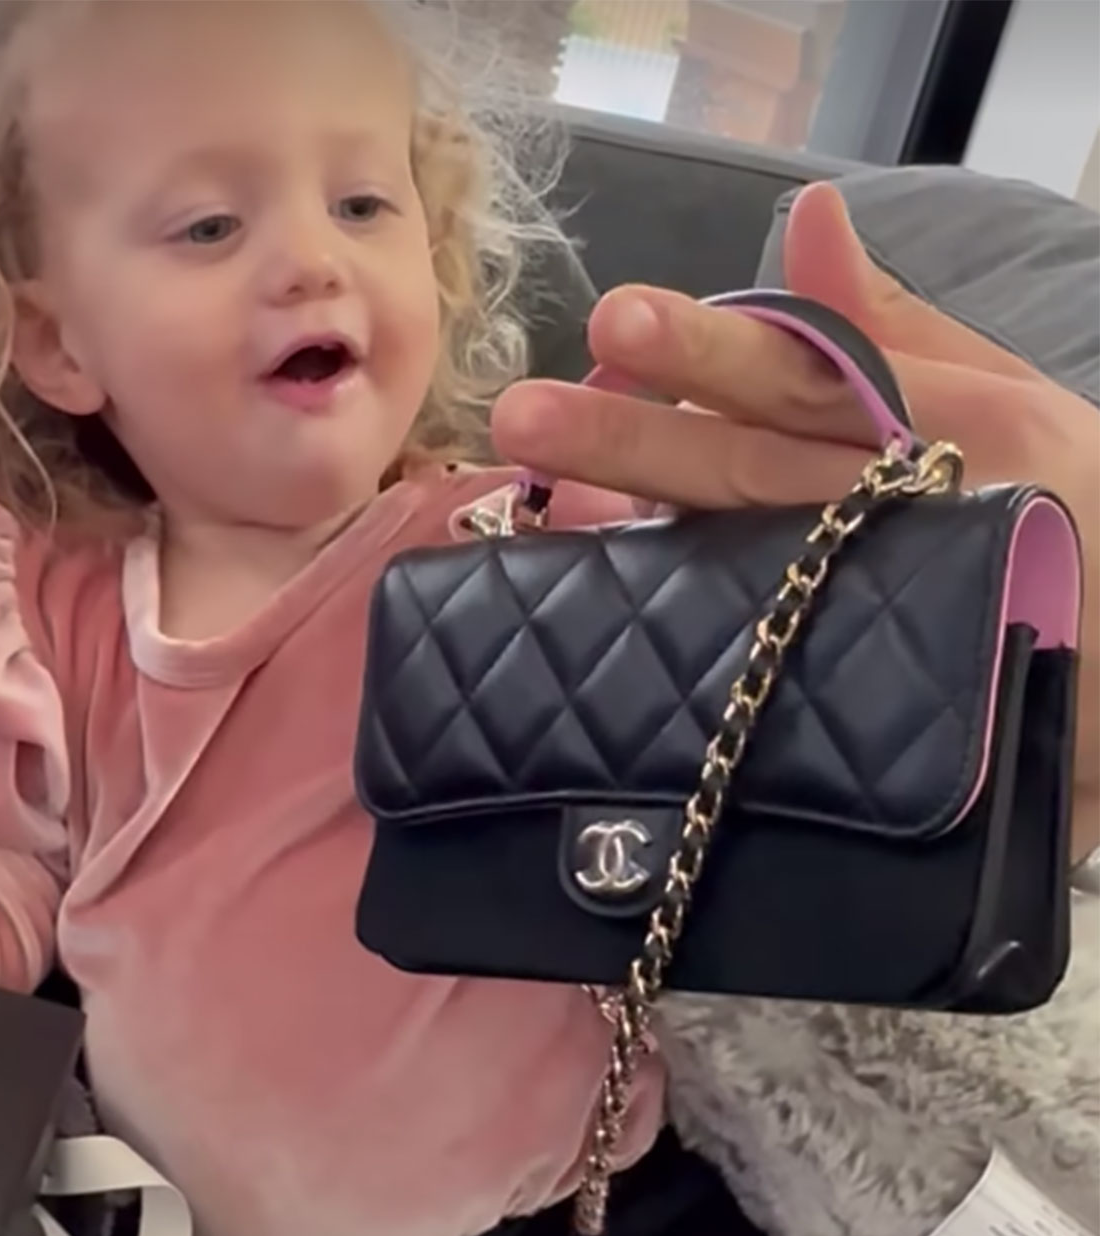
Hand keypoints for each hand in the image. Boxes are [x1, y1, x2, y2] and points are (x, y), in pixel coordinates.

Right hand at [492, 182, 1098, 853]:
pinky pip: (726, 649)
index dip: (705, 352)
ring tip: (522, 499)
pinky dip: (649, 625)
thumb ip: (906, 345)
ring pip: (715, 552)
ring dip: (620, 525)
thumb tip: (811, 217)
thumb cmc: (1097, 555)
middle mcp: (851, 514)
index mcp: (909, 436)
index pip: (792, 380)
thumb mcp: (1028, 432)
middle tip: (523, 422)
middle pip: (731, 466)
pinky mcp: (811, 688)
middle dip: (627, 441)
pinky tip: (572, 594)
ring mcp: (828, 601)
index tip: (614, 332)